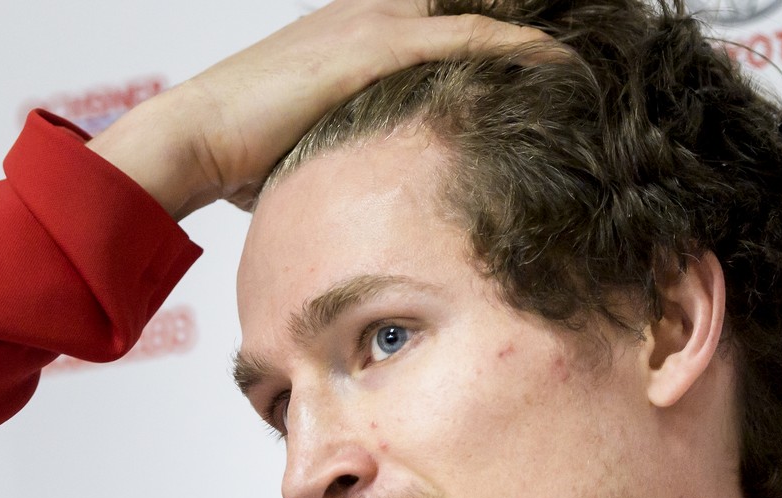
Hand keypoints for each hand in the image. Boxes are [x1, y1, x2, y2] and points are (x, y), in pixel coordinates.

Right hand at [86, 0, 558, 217]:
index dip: (495, 38)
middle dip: (524, 22)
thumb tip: (362, 195)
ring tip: (589, 57)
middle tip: (582, 55)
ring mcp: (372, 24)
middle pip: (469, 6)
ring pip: (477, 13)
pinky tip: (563, 65)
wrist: (193, 138)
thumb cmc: (236, 153)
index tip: (542, 63)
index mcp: (354, 31)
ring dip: (532, 36)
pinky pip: (470, 38)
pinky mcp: (374, 47)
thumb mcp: (304, 144)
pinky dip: (521, 49)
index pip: (444, 20)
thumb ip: (342, 149)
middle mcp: (368, 13)